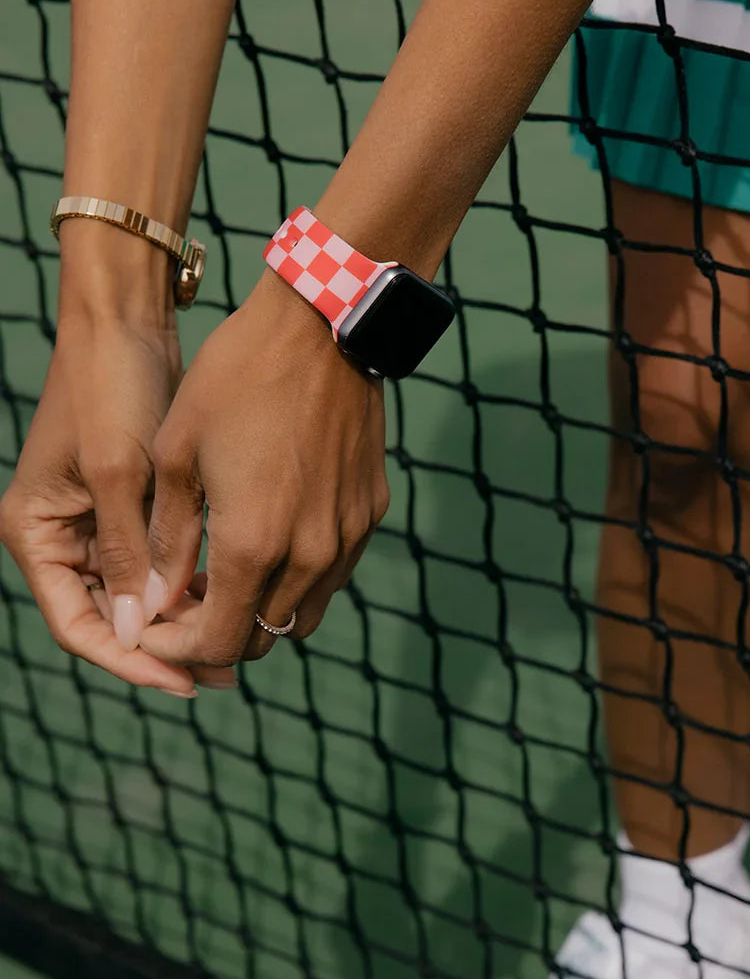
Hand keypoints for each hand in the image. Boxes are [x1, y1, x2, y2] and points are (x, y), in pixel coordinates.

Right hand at [0, 311, 233, 695]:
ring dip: (183, 623)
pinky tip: (232, 602)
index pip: (80, 626)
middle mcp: (60, 539)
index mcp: (36, 535)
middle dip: (165, 649)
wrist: (126, 324)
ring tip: (238, 648)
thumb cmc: (112, 388)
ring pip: (138, 599)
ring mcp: (94, 527)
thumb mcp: (119, 474)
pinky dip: (190, 587)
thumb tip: (139, 632)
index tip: (183, 680)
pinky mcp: (128, 511)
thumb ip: (128, 554)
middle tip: (226, 674)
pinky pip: (157, 568)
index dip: (131, 659)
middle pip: (110, 620)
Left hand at [138, 271, 389, 667]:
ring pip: (300, 616)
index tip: (152, 631)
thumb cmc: (235, 379)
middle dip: (216, 635)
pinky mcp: (369, 515)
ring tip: (224, 575)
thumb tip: (151, 605)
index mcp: (254, 544)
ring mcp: (347, 538)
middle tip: (183, 604)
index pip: (218, 642)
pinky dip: (296, 579)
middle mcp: (309, 555)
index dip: (177, 650)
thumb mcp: (177, 454)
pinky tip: (269, 539)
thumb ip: (166, 541)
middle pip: (261, 640)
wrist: (322, 328)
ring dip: (259, 612)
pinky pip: (331, 575)